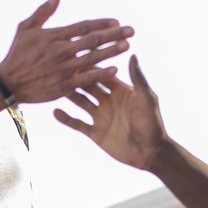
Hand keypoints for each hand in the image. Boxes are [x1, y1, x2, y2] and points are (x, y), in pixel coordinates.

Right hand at [0, 0, 133, 103]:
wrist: (7, 81)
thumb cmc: (17, 54)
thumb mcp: (26, 28)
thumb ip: (43, 12)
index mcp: (54, 35)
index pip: (83, 27)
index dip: (102, 24)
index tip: (117, 22)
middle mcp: (61, 50)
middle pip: (93, 40)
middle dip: (114, 35)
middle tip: (131, 31)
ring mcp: (63, 68)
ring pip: (93, 58)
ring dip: (112, 51)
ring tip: (127, 46)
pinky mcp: (63, 85)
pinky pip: (86, 79)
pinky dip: (101, 74)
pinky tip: (115, 70)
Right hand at [53, 56, 167, 170]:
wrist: (150, 153)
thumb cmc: (152, 124)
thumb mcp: (146, 99)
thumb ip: (138, 78)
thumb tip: (133, 54)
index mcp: (121, 91)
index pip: (102, 75)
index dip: (91, 67)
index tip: (77, 57)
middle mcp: (109, 101)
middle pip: (88, 86)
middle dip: (76, 78)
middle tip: (60, 69)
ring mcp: (101, 117)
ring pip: (81, 102)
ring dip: (69, 95)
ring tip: (54, 87)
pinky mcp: (96, 132)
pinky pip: (78, 124)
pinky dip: (66, 119)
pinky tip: (55, 111)